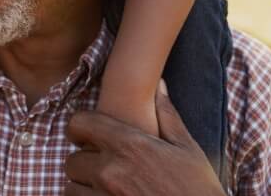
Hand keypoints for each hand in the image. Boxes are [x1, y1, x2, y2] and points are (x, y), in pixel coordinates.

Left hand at [64, 85, 223, 195]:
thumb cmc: (198, 190)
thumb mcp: (187, 150)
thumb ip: (167, 115)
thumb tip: (159, 84)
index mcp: (129, 145)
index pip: (79, 124)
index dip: (80, 129)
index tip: (86, 137)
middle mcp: (111, 170)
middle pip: (72, 160)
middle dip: (84, 164)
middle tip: (100, 169)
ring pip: (71, 188)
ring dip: (83, 188)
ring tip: (103, 190)